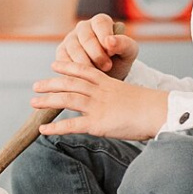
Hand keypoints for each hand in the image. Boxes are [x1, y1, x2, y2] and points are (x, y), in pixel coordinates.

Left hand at [33, 62, 168, 140]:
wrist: (160, 112)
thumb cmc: (152, 107)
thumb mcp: (132, 96)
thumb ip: (119, 98)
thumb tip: (115, 106)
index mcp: (108, 83)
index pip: (83, 71)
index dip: (67, 66)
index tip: (54, 64)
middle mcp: (99, 92)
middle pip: (69, 83)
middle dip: (51, 83)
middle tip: (35, 85)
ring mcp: (97, 106)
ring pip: (66, 99)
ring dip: (47, 100)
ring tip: (32, 102)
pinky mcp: (97, 123)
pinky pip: (71, 125)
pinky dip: (55, 127)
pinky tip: (43, 130)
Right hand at [55, 14, 137, 79]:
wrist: (108, 75)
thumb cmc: (119, 60)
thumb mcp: (128, 52)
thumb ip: (124, 44)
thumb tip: (110, 41)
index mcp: (101, 22)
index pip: (101, 23)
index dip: (105, 37)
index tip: (112, 53)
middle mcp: (83, 27)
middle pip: (86, 37)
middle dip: (97, 54)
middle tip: (107, 67)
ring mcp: (70, 39)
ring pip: (74, 49)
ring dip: (86, 63)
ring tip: (97, 73)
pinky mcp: (61, 52)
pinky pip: (64, 59)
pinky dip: (74, 69)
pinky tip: (85, 76)